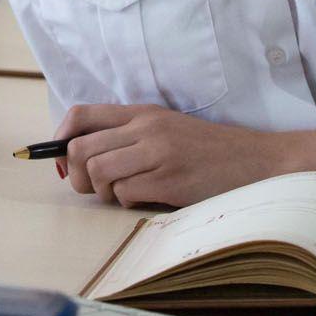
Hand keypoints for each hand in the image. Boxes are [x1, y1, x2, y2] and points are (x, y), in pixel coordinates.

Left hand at [55, 103, 276, 207]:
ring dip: (102, 192)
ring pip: (98, 172)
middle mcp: (146, 128)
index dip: (59, 140)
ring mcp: (158, 152)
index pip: (81, 115)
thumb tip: (79, 158)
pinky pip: (125, 193)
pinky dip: (127, 202)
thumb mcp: (166, 130)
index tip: (62, 162)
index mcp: (142, 113)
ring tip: (122, 194)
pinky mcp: (170, 180)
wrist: (256, 160)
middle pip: (81, 149)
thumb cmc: (207, 151)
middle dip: (77, 176)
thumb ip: (129, 137)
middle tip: (95, 188)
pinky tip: (147, 199)